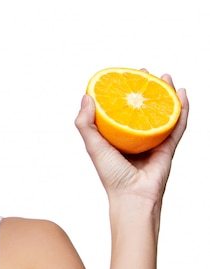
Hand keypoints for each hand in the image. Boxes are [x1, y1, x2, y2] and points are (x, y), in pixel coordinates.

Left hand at [75, 74, 188, 205]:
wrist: (133, 195)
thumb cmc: (111, 175)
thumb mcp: (93, 146)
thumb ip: (85, 124)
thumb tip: (86, 97)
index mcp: (117, 137)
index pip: (120, 110)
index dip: (122, 93)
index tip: (122, 76)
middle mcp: (135, 138)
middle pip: (142, 108)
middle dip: (145, 88)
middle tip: (144, 72)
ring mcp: (153, 142)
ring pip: (162, 112)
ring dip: (166, 93)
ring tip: (165, 77)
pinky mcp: (168, 147)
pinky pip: (178, 125)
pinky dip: (183, 109)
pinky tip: (183, 94)